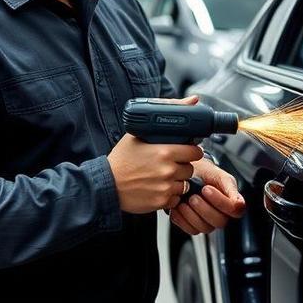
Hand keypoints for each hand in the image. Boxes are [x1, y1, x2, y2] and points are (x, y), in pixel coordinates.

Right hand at [108, 96, 202, 213]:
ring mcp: (165, 187)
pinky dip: (169, 194)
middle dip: (182, 166)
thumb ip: (169, 113)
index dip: (191, 151)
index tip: (185, 152)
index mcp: (165, 151)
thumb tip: (193, 100)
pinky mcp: (161, 201)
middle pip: (190, 169)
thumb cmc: (121, 159)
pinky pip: (176, 198)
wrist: (106, 185)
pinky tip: (156, 188)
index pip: (196, 152)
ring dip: (176, 181)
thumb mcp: (139, 132)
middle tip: (167, 164)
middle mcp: (168, 170)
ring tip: (159, 177)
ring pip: (184, 184)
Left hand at [170, 157, 246, 234]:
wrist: (185, 174)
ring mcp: (208, 222)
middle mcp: (221, 214)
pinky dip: (182, 219)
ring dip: (192, 215)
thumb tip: (239, 204)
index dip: (221, 202)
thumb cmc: (203, 172)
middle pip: (220, 221)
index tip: (206, 189)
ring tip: (185, 201)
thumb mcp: (217, 173)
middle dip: (204, 209)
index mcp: (231, 200)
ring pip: (205, 228)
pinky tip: (179, 206)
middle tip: (193, 196)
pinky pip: (191, 229)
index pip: (235, 210)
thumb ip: (229, 186)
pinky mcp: (194, 226)